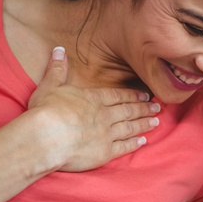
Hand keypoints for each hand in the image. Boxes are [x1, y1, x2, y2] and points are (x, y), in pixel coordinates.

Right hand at [26, 47, 159, 171]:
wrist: (46, 138)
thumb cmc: (45, 112)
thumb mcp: (50, 86)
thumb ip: (57, 69)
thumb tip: (59, 49)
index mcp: (93, 99)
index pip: (117, 96)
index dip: (132, 95)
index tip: (145, 95)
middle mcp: (104, 115)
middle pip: (128, 111)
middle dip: (144, 108)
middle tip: (157, 107)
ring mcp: (107, 134)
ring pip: (130, 127)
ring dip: (144, 124)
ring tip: (156, 122)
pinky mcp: (105, 153)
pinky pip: (124, 147)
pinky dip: (135, 144)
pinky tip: (143, 142)